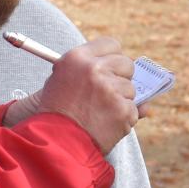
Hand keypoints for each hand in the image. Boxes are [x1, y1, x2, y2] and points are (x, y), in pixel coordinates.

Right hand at [26, 38, 137, 152]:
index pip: (111, 44)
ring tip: (99, 114)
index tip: (113, 67)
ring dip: (120, 102)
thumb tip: (116, 71)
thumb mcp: (61, 82)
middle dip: (122, 77)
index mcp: (78, 58)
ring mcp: (111, 89)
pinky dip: (124, 119)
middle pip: (126, 64)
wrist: (55, 143)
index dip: (114, 56)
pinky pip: (134, 110)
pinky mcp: (123, 110)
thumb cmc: (55, 113)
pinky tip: (106, 125)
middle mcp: (95, 69)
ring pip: (130, 90)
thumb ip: (88, 71)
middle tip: (108, 93)